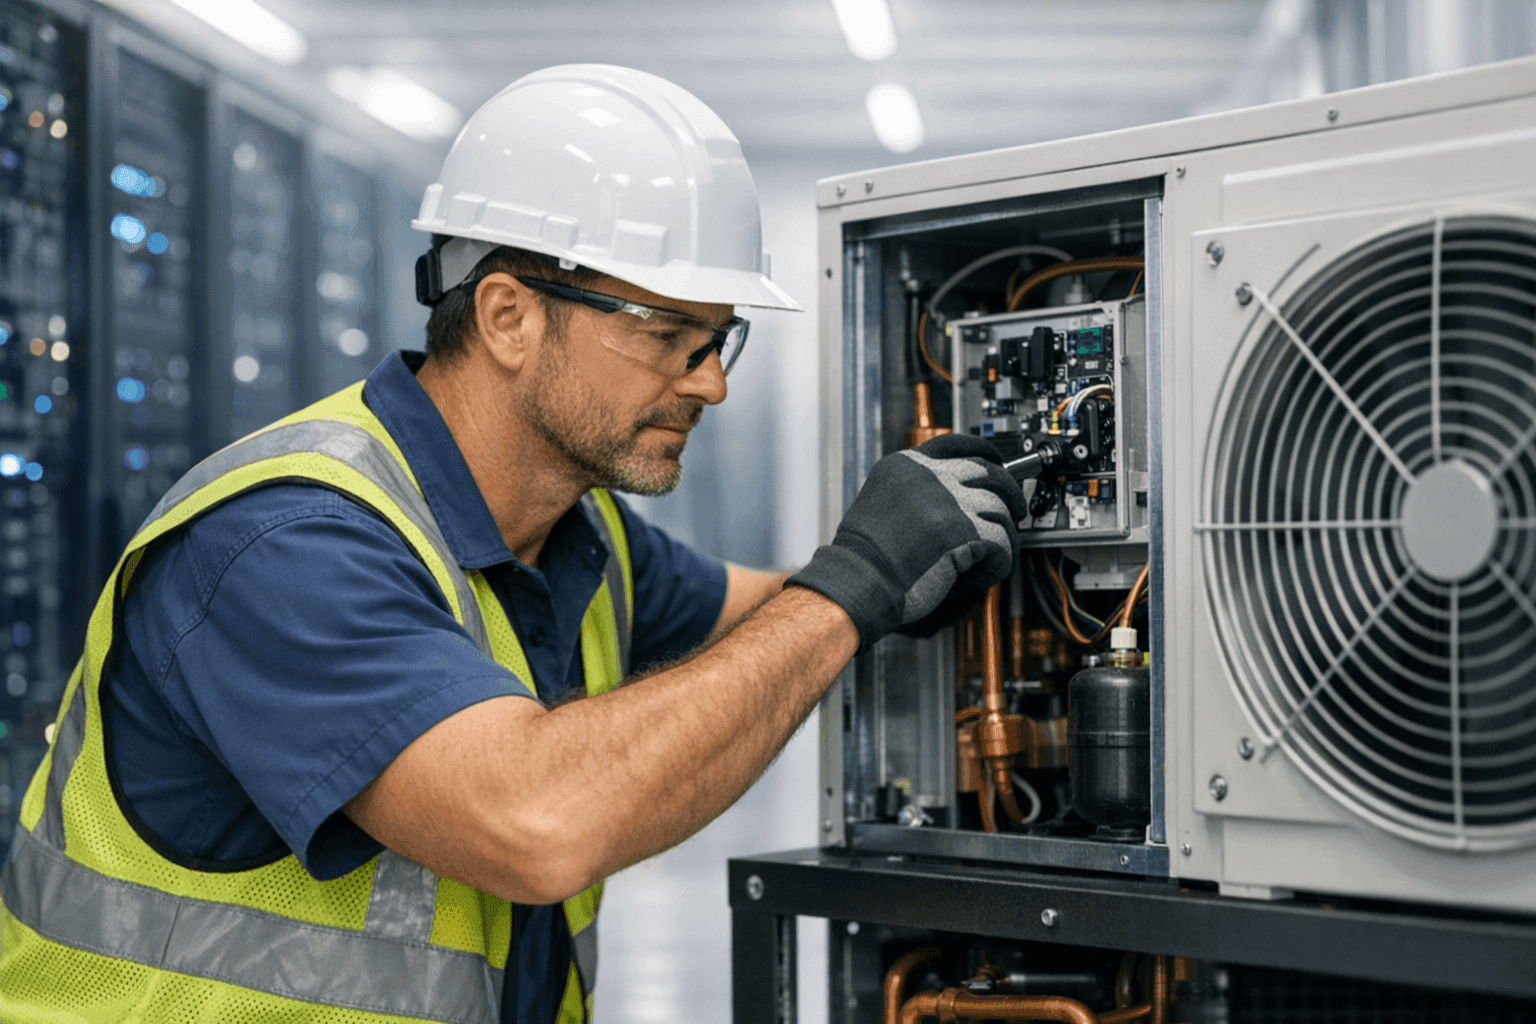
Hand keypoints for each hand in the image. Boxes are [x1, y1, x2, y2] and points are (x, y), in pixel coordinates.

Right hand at [787, 434, 1026, 651]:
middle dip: (1009, 490)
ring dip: (1004, 532)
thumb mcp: (879, 505)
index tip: (997, 461)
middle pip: (987, 470)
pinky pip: (1003, 541)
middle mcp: (929, 476)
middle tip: (1015, 510)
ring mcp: (949, 500)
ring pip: (1000, 507)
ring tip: (996, 551)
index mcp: (905, 466)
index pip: (955, 444)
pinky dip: (1001, 560)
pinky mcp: (966, 531)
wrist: (858, 583)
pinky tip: (985, 570)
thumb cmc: (862, 559)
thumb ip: (913, 494)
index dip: (983, 451)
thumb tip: (953, 501)